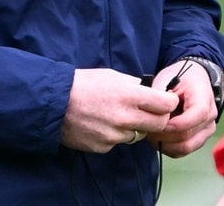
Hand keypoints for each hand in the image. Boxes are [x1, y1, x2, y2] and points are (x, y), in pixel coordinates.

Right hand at [61, 68, 179, 153]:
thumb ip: (133, 85)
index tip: (167, 101)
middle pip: (159, 124)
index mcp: (130, 96)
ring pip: (138, 135)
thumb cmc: (82, 84)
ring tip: (117, 116)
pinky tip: (101, 125)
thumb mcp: (111, 76)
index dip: (169, 103)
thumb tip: (148, 90)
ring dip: (135, 127)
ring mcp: (114, 135)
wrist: (54, 103)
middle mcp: (125, 118)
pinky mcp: (103, 147)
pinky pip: (118, 143)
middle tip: (151, 113)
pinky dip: (115, 135)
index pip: (166, 105)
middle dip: (159, 118)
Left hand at [145, 57, 218, 156]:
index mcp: (204, 98)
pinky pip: (183, 151)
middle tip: (147, 128)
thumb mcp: (167, 76)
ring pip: (185, 147)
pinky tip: (158, 137)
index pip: (197, 115)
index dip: (175, 123)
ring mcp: (206, 131)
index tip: (157, 121)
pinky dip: (168, 148)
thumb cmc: (180, 78)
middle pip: (188, 135)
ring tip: (151, 133)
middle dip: (164, 135)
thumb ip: (159, 92)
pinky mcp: (200, 140)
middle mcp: (210, 117)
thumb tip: (151, 110)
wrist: (195, 81)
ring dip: (165, 143)